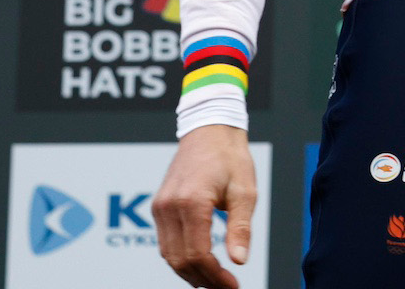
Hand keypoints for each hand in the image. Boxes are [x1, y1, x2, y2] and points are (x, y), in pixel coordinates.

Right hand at [153, 124, 257, 287]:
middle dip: (202, 279)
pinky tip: (199, 263)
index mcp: (192, 202)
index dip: (214, 276)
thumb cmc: (231, 158)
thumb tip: (239, 261)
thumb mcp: (245, 191)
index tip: (232, 285)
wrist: (209, 130)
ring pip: (168, 254)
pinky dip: (180, 257)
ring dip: (189, 272)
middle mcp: (169, 206)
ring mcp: (160, 206)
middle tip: (225, 287)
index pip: (197, 254)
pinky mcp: (158, 206)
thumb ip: (240, 228)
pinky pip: (165, 242)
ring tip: (214, 281)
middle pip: (180, 259)